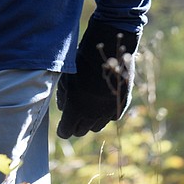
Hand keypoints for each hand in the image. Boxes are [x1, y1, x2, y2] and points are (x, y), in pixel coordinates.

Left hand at [56, 19, 138, 138]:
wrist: (110, 52)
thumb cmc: (83, 61)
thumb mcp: (66, 77)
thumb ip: (62, 96)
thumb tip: (62, 108)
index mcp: (75, 109)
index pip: (66, 132)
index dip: (62, 129)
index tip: (62, 125)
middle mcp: (92, 115)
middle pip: (80, 131)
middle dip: (75, 126)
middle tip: (73, 115)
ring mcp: (108, 112)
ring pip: (96, 127)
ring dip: (90, 121)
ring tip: (87, 107)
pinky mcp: (121, 106)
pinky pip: (111, 117)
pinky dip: (106, 113)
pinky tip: (102, 101)